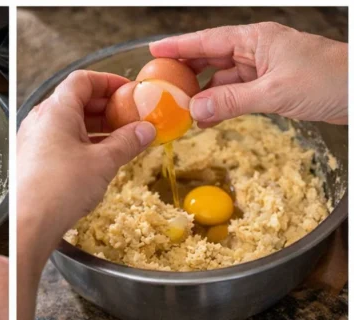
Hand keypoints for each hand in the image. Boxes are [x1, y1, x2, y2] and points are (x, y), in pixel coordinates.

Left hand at [17, 70, 154, 319]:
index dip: (108, 82)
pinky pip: (59, 144)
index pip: (83, 80)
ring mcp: (32, 142)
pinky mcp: (31, 163)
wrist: (28, 225)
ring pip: (67, 125)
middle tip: (128, 119)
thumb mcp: (103, 163)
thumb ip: (127, 143)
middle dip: (105, 108)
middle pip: (75, 101)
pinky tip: (97, 162)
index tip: (128, 92)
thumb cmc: (61, 189)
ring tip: (118, 142)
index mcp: (56, 109)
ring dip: (94, 129)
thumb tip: (146, 131)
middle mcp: (40, 120)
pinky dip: (80, 146)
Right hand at [151, 23, 347, 127]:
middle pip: (212, 58)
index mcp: (256, 39)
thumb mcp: (274, 92)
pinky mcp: (272, 88)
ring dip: (204, 95)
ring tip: (180, 111)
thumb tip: (196, 112)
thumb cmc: (326, 80)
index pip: (209, 40)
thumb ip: (233, 102)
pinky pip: (237, 95)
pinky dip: (222, 106)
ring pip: (224, 80)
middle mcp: (257, 51)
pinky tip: (208, 120)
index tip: (154, 51)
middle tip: (160, 87)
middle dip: (187, 72)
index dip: (180, 46)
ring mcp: (264, 69)